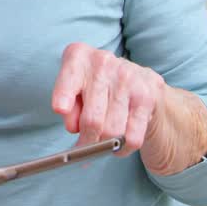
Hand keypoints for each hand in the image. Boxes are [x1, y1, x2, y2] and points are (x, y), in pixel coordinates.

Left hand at [50, 42, 166, 157]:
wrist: (137, 79)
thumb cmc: (93, 85)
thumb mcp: (73, 88)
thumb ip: (67, 104)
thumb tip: (72, 126)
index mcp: (79, 56)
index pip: (69, 78)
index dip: (63, 95)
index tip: (59, 109)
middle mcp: (103, 62)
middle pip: (91, 118)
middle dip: (85, 141)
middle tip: (83, 148)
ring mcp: (128, 78)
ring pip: (112, 131)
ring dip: (104, 145)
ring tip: (101, 141)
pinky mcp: (147, 96)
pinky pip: (132, 137)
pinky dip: (122, 148)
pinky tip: (118, 143)